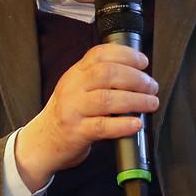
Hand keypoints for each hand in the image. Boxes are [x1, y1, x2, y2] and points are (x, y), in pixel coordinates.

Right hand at [15, 43, 158, 190]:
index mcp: (76, 73)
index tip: (143, 62)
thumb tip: (138, 75)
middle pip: (107, 74)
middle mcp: (73, 88)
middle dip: (136, 78)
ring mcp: (73, 110)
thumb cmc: (68, 114)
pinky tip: (136, 124)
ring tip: (151, 103)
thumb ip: (99, 78)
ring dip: (135, 100)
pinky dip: (122, 124)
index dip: (125, 54)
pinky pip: (102, 126)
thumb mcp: (77, 88)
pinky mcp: (76, 132)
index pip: (99, 54)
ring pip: (107, 99)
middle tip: (152, 87)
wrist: (43, 141)